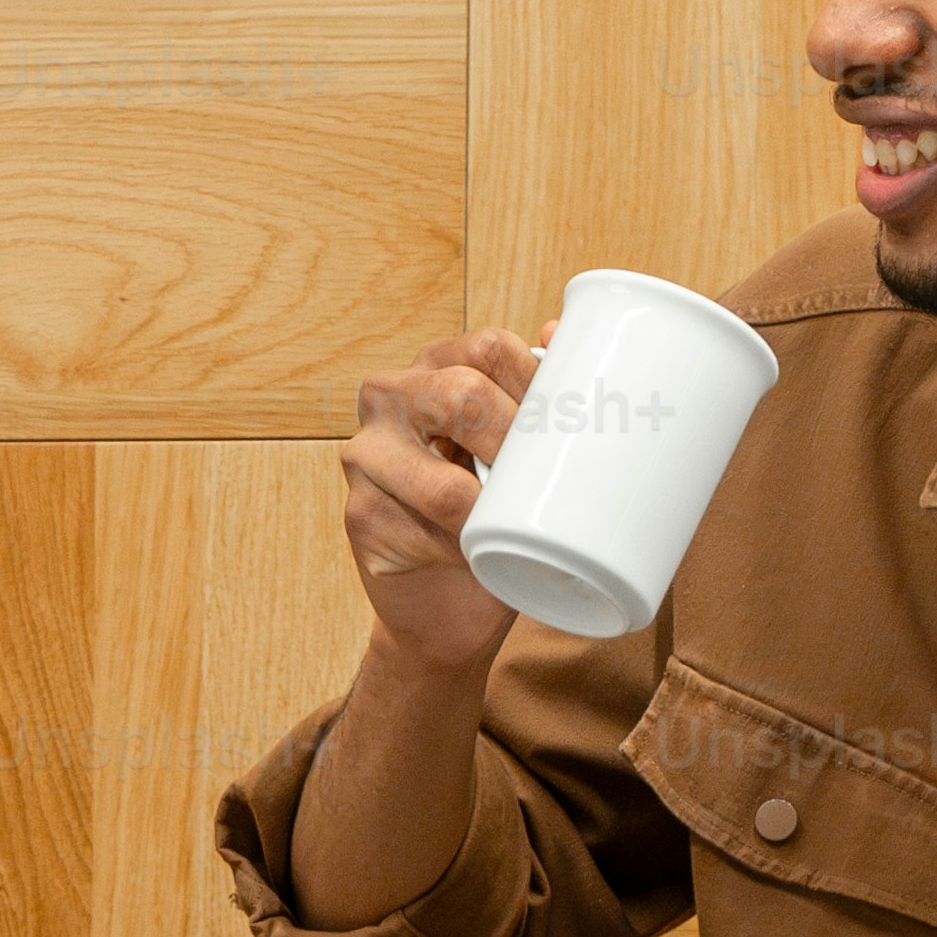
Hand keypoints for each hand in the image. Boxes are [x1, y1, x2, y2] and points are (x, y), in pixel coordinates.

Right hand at [337, 331, 543, 677]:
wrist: (448, 605)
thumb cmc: (492, 516)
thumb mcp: (517, 451)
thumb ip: (534, 395)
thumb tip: (560, 331)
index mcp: (431, 369)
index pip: (488, 348)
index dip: (538, 382)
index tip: (575, 421)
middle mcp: (388, 400)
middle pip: (463, 394)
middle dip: (519, 441)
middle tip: (548, 476)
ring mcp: (366, 457)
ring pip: (444, 482)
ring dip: (495, 510)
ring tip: (518, 521)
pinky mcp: (361, 517)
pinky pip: (429, 536)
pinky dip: (468, 549)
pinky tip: (481, 555)